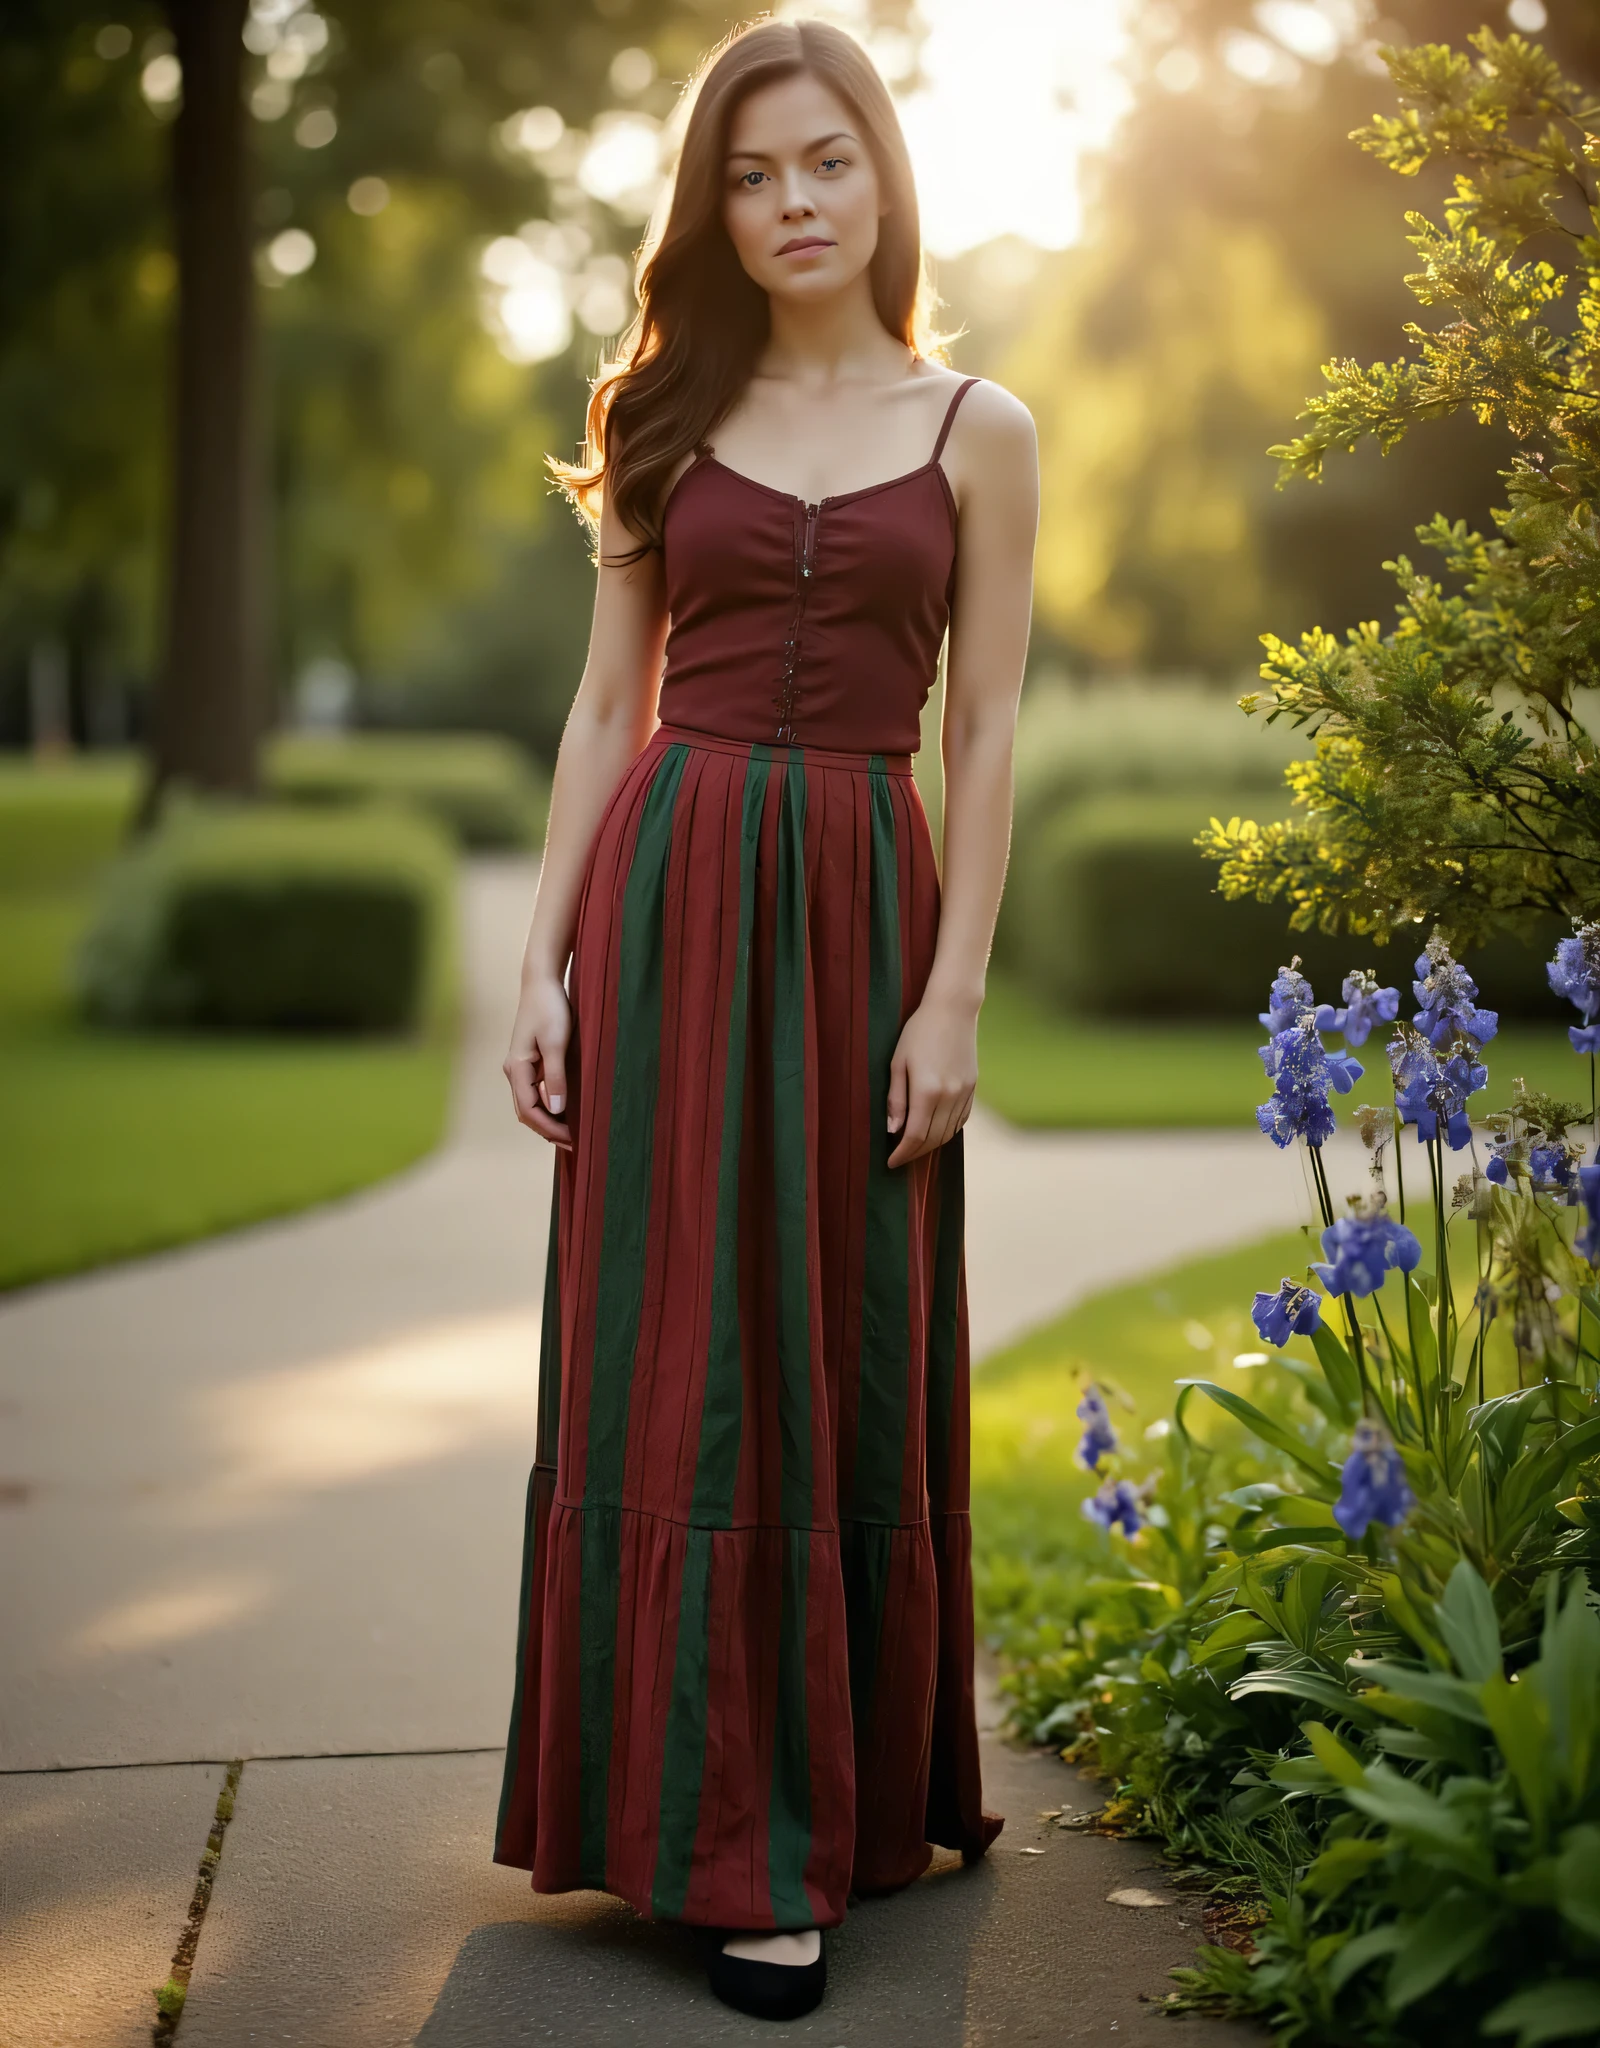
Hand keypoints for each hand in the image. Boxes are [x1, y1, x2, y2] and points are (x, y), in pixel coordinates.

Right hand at [504, 972, 572, 1148]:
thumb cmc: (549, 1008)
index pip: (529, 1111)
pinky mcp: (530, 1062)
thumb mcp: (556, 1042)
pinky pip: (536, 1092)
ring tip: (572, 1133)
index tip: (572, 1139)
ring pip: (531, 1104)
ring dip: (548, 1120)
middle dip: (548, 1130)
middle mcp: (514, 1072)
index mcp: (516, 1069)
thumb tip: (556, 1110)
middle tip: (575, 1143)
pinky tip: (566, 1112)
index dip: (549, 1129)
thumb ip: (555, 1077)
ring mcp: (521, 1068)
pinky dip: (549, 1106)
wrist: (542, 983)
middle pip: (527, 1112)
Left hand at [886, 996, 977, 1168]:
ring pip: (948, 1133)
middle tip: (900, 1158)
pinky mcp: (972, 1087)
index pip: (914, 1136)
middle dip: (915, 1154)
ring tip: (915, 1147)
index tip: (890, 1162)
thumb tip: (893, 1130)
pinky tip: (935, 1131)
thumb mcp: (898, 1063)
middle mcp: (949, 1096)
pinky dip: (947, 1131)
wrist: (952, 1010)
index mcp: (927, 1090)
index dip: (902, 1154)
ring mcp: (964, 1092)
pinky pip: (960, 1120)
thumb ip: (896, 1099)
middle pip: (933, 1140)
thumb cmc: (918, 1032)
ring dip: (931, 1145)